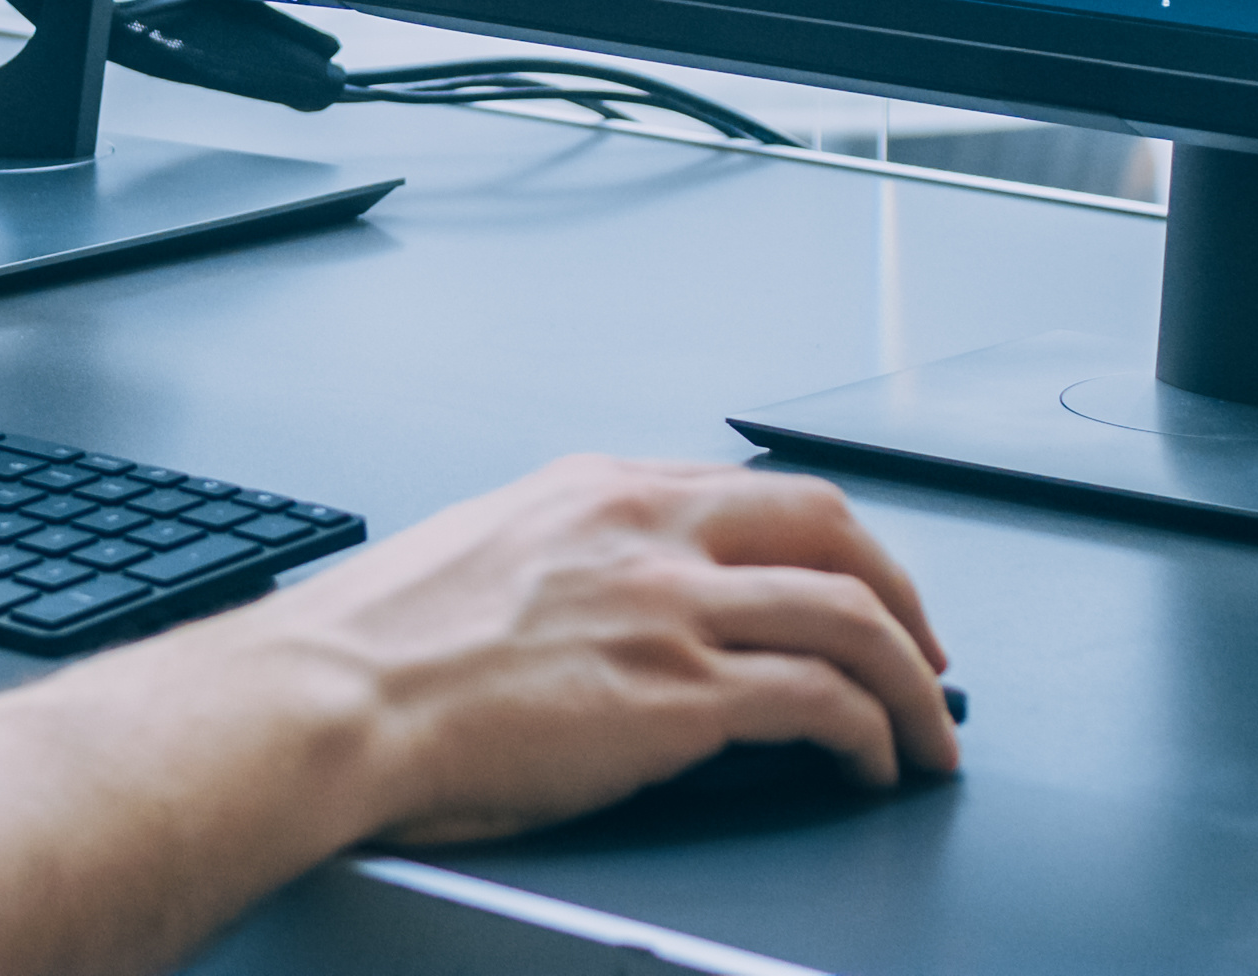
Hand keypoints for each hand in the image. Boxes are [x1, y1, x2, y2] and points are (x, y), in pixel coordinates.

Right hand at [0, 456, 949, 975]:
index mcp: (595, 490)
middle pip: (829, 525)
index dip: (827, 541)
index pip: (751, 489)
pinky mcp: (679, 693)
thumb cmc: (371, 654)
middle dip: (900, 588)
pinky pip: (822, 702)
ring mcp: (668, 606)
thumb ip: (553, 560)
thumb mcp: (475, 557)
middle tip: (926, 649)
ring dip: (911, 678)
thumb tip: (591, 606)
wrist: (328, 702)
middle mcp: (646, 529)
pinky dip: (871, 734)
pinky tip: (873, 766)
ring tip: (928, 731)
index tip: (851, 583)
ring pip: (850, 615)